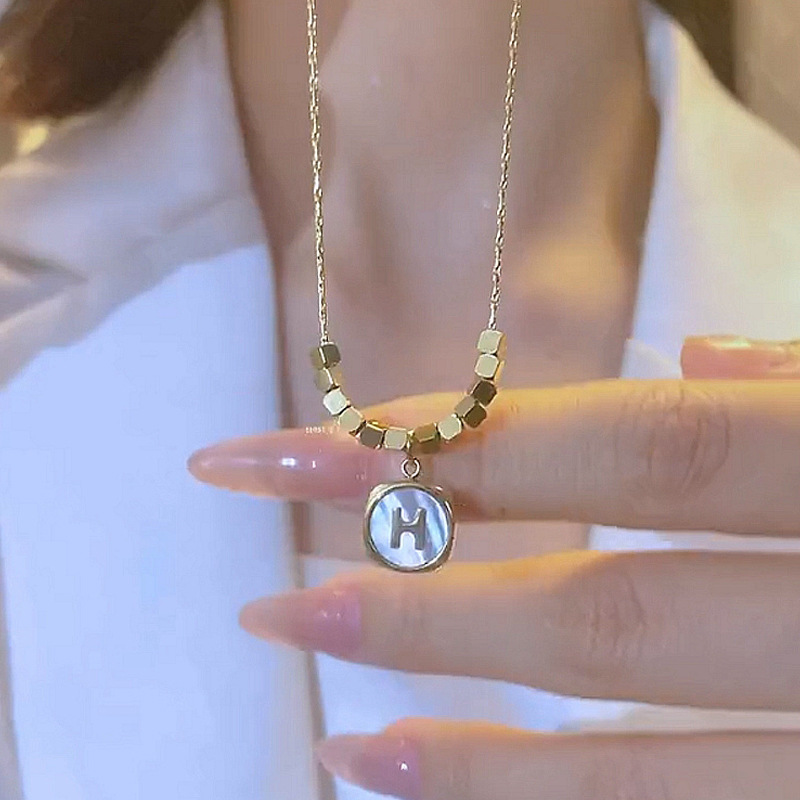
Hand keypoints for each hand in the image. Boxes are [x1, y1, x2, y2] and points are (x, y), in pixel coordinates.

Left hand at [190, 335, 799, 799]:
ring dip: (461, 728)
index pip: (638, 447)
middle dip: (425, 596)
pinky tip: (412, 773)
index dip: (472, 448)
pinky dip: (543, 796)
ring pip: (630, 739)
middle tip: (274, 602)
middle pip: (608, 610)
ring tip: (327, 724)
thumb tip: (704, 352)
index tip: (321, 449)